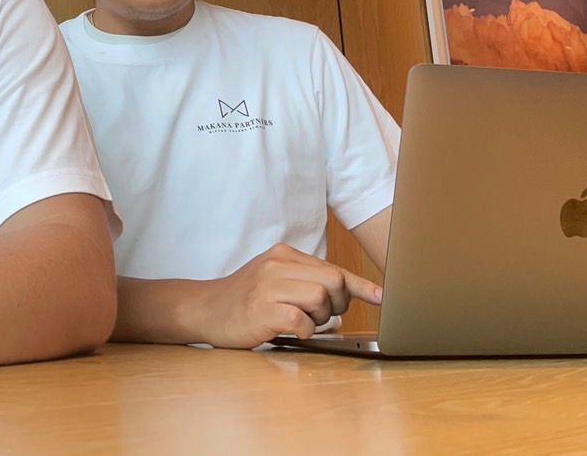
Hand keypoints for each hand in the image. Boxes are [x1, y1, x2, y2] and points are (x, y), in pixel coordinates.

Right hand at [186, 243, 383, 347]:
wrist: (204, 309)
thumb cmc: (245, 299)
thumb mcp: (274, 279)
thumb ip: (305, 280)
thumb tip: (346, 291)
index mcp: (283, 255)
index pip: (332, 268)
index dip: (361, 285)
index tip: (382, 297)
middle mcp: (277, 265)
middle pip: (333, 281)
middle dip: (337, 305)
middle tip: (319, 316)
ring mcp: (267, 286)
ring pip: (320, 298)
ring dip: (318, 318)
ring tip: (299, 322)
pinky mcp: (261, 309)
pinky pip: (300, 320)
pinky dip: (303, 330)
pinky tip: (290, 331)